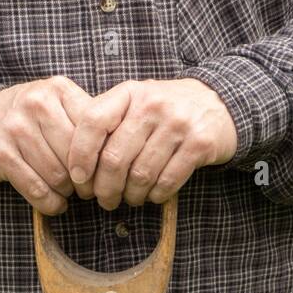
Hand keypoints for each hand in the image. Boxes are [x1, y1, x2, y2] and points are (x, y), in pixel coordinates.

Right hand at [0, 75, 93, 214]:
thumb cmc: (29, 120)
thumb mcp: (57, 106)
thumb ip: (86, 121)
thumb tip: (120, 150)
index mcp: (58, 89)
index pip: (94, 131)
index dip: (102, 159)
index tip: (102, 173)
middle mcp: (37, 103)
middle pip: (78, 156)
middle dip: (86, 181)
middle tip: (85, 190)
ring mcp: (16, 127)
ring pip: (58, 176)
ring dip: (66, 193)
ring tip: (67, 193)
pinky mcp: (1, 154)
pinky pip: (37, 189)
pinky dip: (50, 204)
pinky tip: (55, 204)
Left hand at [67, 78, 237, 209]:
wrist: (218, 104)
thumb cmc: (164, 111)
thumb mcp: (135, 103)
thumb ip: (108, 124)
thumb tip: (74, 166)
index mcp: (129, 92)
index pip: (93, 122)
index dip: (79, 155)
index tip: (77, 178)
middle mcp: (152, 104)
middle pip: (114, 158)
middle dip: (105, 188)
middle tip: (104, 200)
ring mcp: (178, 123)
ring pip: (140, 175)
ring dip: (131, 196)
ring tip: (130, 199)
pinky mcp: (199, 144)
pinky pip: (167, 182)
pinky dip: (156, 196)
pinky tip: (153, 195)